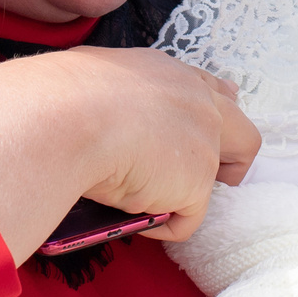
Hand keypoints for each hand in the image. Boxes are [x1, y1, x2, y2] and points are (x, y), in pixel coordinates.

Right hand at [0, 47, 258, 261]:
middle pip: (243, 130)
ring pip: (218, 179)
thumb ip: (103, 96)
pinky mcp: (197, 184)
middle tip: (204, 178)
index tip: (198, 131)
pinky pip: (186, 221)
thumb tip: (74, 117)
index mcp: (164, 71)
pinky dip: (159, 225)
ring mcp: (203, 142)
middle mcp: (195, 99)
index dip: (209, 114)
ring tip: (144, 202)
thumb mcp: (84, 79)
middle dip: (231, 157)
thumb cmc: (54, 98)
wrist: (61, 118)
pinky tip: (127, 215)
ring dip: (186, 193)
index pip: (208, 89)